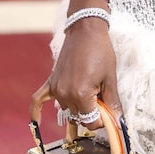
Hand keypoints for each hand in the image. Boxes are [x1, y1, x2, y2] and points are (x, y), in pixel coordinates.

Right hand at [31, 12, 122, 133]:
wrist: (86, 31)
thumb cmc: (100, 52)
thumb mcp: (110, 78)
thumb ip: (112, 102)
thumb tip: (118, 121)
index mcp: (81, 95)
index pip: (91, 122)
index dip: (102, 119)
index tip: (108, 111)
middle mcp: (65, 94)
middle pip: (79, 116)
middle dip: (91, 111)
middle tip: (101, 96)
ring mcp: (56, 88)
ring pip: (67, 110)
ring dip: (77, 107)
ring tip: (88, 91)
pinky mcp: (50, 81)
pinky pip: (38, 100)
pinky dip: (36, 112)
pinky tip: (36, 122)